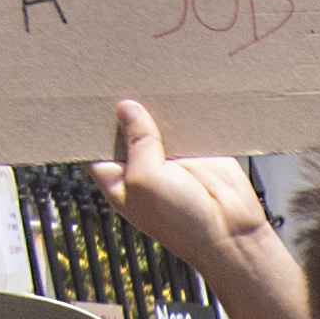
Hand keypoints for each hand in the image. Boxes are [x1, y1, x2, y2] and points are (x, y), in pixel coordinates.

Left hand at [98, 101, 284, 280]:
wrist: (230, 233)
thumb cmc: (182, 225)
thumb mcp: (145, 180)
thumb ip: (136, 142)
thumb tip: (128, 109)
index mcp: (117, 179)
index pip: (94, 144)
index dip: (90, 123)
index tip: (89, 98)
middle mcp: (140, 166)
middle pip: (124, 127)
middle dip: (122, 107)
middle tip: (120, 85)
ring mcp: (168, 156)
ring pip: (154, 119)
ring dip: (154, 106)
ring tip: (149, 86)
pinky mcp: (195, 148)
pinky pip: (184, 121)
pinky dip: (182, 110)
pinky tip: (177, 99)